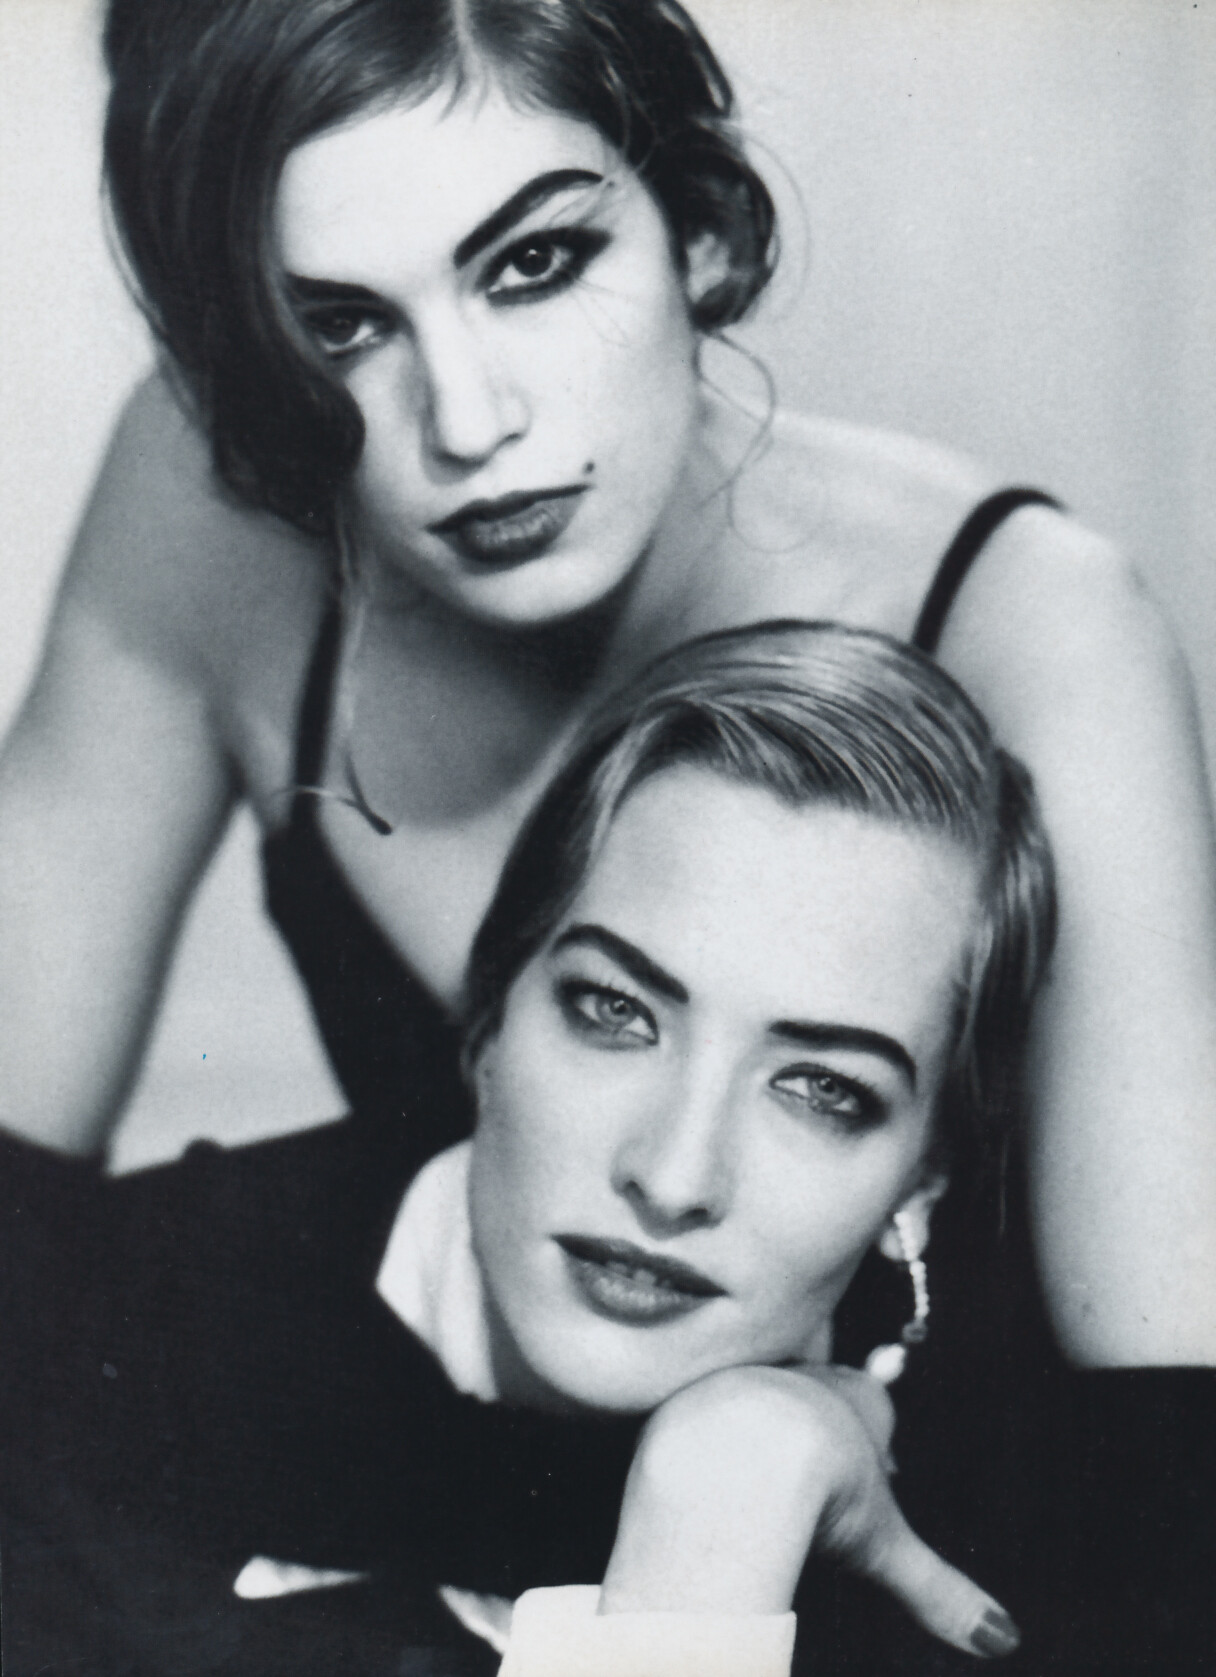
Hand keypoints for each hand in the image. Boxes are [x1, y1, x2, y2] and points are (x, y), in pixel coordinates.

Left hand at [600, 1364, 1018, 1658]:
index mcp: (858, 1400)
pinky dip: (713, 1437)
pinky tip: (711, 1470)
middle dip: (827, 1419)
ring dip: (767, 1426)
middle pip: (820, 1393)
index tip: (878, 1442)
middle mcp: (805, 1379)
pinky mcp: (693, 1394)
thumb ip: (939, 1591)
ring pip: (764, 1396)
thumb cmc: (819, 1489)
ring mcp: (749, 1379)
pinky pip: (707, 1412)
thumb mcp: (886, 1545)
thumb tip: (1004, 1639)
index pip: (874, 1400)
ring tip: (767, 1469)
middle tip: (828, 1455)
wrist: (735, 1452)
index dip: (875, 1433)